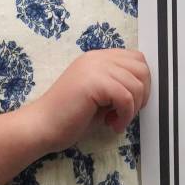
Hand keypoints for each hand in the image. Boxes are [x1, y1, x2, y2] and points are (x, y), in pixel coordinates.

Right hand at [25, 49, 149, 153]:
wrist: (42, 125)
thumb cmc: (68, 116)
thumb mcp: (99, 96)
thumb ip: (117, 85)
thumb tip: (143, 90)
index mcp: (97, 58)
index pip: (135, 58)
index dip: (141, 82)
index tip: (131, 103)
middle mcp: (97, 58)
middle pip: (141, 67)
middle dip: (141, 94)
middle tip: (127, 112)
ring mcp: (94, 67)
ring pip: (136, 84)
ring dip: (132, 109)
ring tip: (115, 120)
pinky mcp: (93, 82)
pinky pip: (126, 97)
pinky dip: (125, 115)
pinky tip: (111, 124)